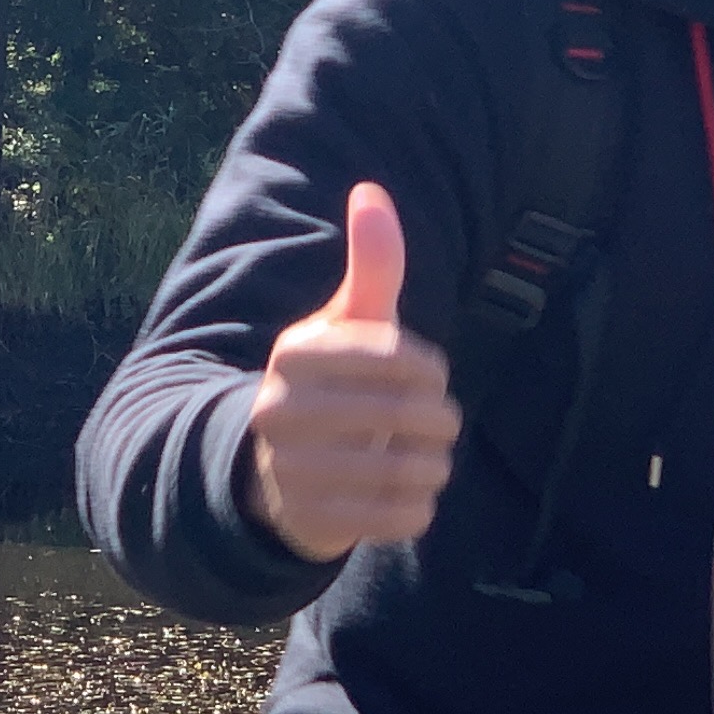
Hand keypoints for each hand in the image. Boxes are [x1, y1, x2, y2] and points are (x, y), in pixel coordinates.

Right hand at [247, 181, 462, 564]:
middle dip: (439, 419)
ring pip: (411, 468)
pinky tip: (406, 493)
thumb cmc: (332, 382)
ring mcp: (292, 472)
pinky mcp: (312, 523)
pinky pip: (402, 517)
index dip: (432, 367)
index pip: (399, 354)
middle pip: (409, 413)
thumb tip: (370, 191)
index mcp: (295, 354)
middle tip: (436, 422)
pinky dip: (419, 506)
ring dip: (434, 464)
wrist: (274, 471)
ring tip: (425, 457)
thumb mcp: (348, 322)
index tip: (429, 375)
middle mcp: (281, 411)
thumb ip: (370, 265)